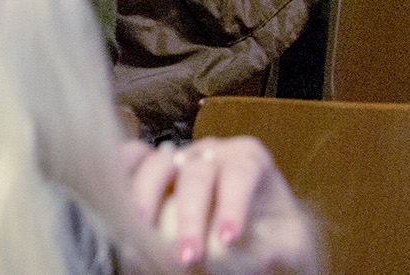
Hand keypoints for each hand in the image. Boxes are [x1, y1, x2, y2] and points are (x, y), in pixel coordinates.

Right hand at [122, 136, 320, 273]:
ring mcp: (179, 157)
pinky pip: (133, 159)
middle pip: (197, 174)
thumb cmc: (276, 238)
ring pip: (159, 164)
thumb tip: (263, 254)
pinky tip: (117, 198)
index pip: (240, 173)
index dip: (231, 204)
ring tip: (143, 230)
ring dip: (148, 197)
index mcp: (249, 160)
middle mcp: (212, 152)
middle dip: (189, 217)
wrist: (259, 238)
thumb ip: (283, 247)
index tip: (228, 239)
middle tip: (187, 257)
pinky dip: (122, 172)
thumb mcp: (291, 245)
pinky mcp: (154, 169)